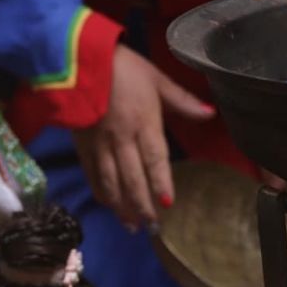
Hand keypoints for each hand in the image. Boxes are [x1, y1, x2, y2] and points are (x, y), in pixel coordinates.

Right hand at [71, 45, 214, 227]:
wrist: (76, 59)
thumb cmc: (121, 66)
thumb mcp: (156, 78)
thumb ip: (182, 100)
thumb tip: (210, 114)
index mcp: (143, 122)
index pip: (155, 160)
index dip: (160, 183)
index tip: (167, 204)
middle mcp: (122, 139)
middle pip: (133, 179)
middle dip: (143, 205)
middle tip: (152, 227)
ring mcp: (100, 145)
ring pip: (111, 183)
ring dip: (122, 207)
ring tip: (132, 226)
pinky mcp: (82, 145)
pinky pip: (91, 175)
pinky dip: (101, 193)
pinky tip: (108, 206)